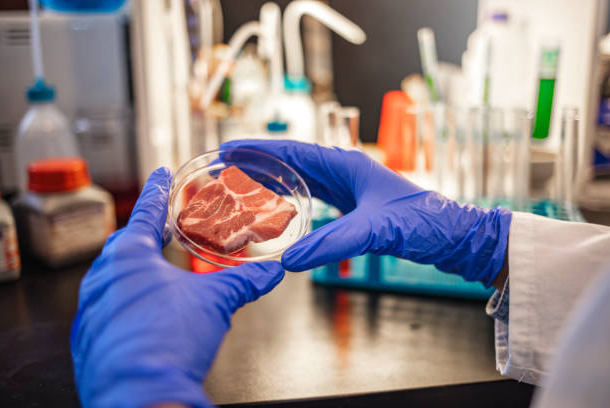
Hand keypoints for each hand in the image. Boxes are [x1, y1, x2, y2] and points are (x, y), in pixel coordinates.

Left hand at [70, 168, 284, 407]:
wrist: (141, 397)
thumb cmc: (169, 342)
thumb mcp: (216, 302)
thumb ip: (245, 281)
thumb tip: (272, 272)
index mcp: (128, 256)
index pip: (146, 211)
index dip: (159, 190)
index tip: (161, 173)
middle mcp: (101, 278)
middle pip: (127, 244)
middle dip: (147, 234)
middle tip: (164, 229)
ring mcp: (90, 310)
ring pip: (116, 279)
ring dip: (138, 273)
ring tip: (162, 277)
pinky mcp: (89, 339)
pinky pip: (108, 310)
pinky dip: (128, 304)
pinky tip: (148, 317)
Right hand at [221, 140, 510, 286]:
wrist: (454, 236)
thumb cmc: (423, 222)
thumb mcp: (376, 229)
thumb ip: (333, 243)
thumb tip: (289, 261)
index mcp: (347, 164)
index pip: (293, 151)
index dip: (259, 151)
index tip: (229, 149)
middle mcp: (345, 171)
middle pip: (292, 162)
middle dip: (259, 164)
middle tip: (226, 168)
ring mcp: (350, 189)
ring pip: (302, 180)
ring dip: (273, 181)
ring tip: (244, 185)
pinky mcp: (356, 207)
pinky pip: (315, 198)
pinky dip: (293, 200)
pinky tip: (282, 209)